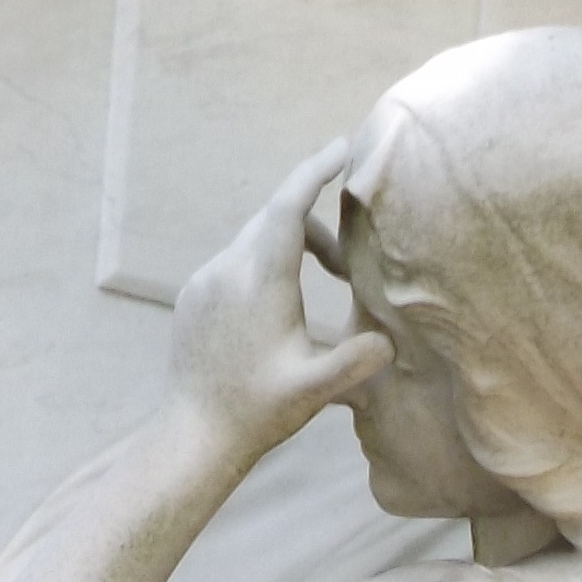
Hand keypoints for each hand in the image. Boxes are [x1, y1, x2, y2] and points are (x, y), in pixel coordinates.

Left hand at [166, 143, 394, 464]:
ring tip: (316, 291)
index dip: (316, 171)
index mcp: (260, 280)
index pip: (289, 205)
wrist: (193, 434)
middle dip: (314, 228)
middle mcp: (227, 268)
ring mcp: (205, 280)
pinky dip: (263, 268)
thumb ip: (356, 361)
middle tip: (344, 266)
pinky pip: (234, 263)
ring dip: (290, 251)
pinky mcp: (193, 296)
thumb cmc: (256, 411)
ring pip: (254, 240)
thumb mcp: (314, 390)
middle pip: (275, 219)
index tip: (342, 147)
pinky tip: (277, 313)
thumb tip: (389, 341)